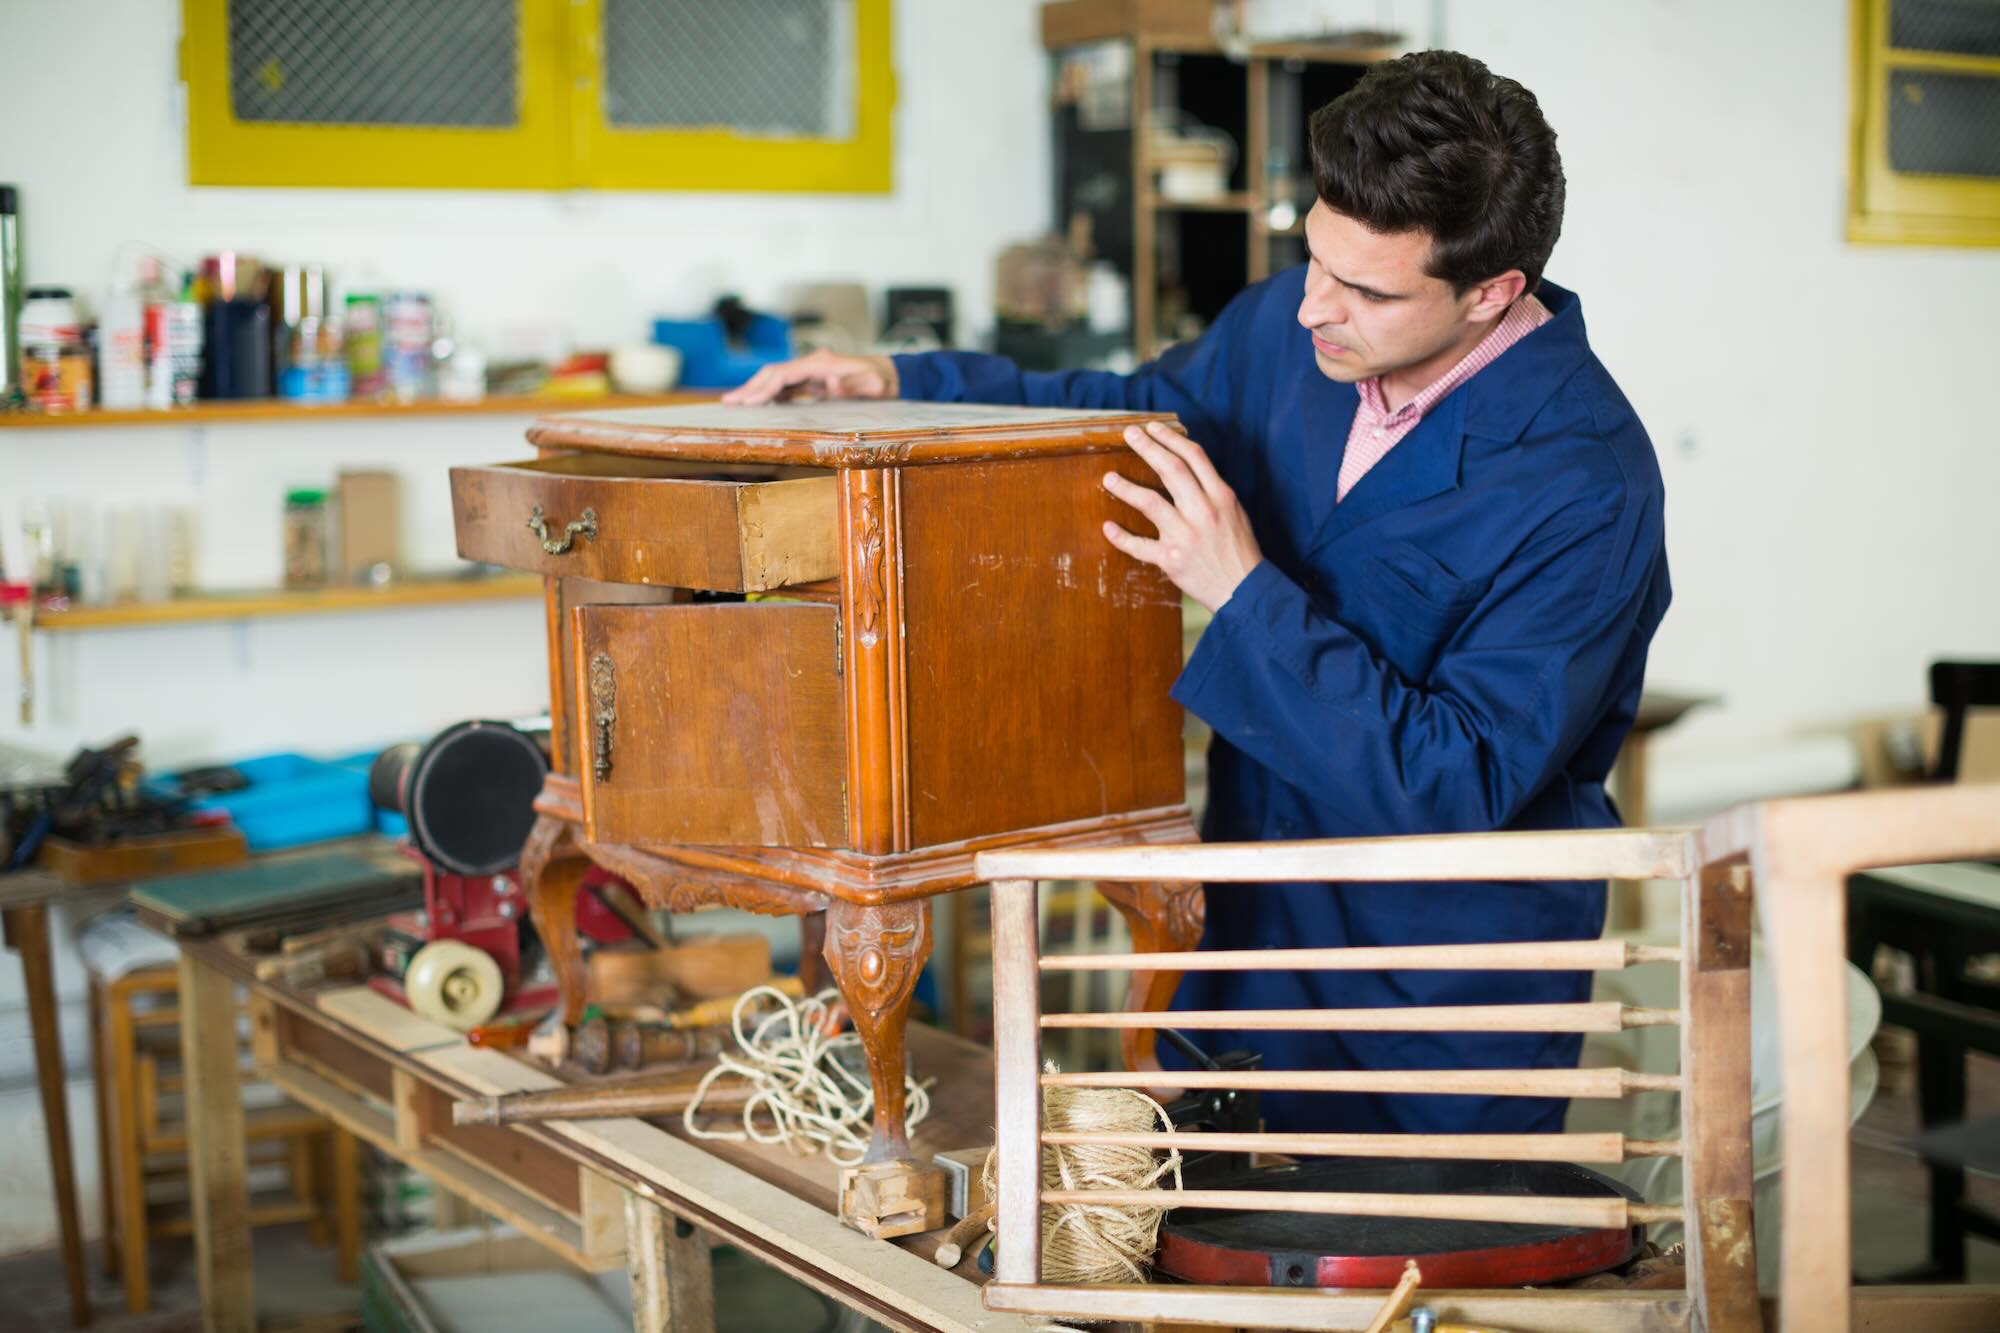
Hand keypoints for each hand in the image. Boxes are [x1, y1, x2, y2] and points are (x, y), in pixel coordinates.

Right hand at [721, 349, 898, 404]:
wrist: (890, 376)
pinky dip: (769, 394)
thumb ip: (852, 382)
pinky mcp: (813, 380)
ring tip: (734, 402)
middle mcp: (811, 363)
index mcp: (820, 363)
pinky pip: (786, 386)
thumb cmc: (881, 380)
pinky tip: (757, 403)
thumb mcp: (872, 382)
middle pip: (773, 374)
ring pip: (776, 379)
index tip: (748, 402)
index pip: (783, 374)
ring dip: (756, 390)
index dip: (764, 388)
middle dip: (751, 388)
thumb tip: (831, 381)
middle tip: (729, 402)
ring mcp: (811, 371)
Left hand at [1101, 421, 1261, 612]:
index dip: (1171, 438)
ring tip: (1109, 478)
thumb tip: (1188, 470)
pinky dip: (1121, 537)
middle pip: (1171, 469)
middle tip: (1130, 434)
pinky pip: (1139, 546)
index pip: (1194, 457)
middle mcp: (1203, 511)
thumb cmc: (1239, 551)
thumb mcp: (1235, 513)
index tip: (1154, 428)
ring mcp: (1186, 535)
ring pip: (1150, 502)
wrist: (1244, 590)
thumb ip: (1212, 491)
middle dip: (1148, 448)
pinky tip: (1108, 527)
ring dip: (1126, 488)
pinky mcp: (1171, 559)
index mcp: (1221, 496)